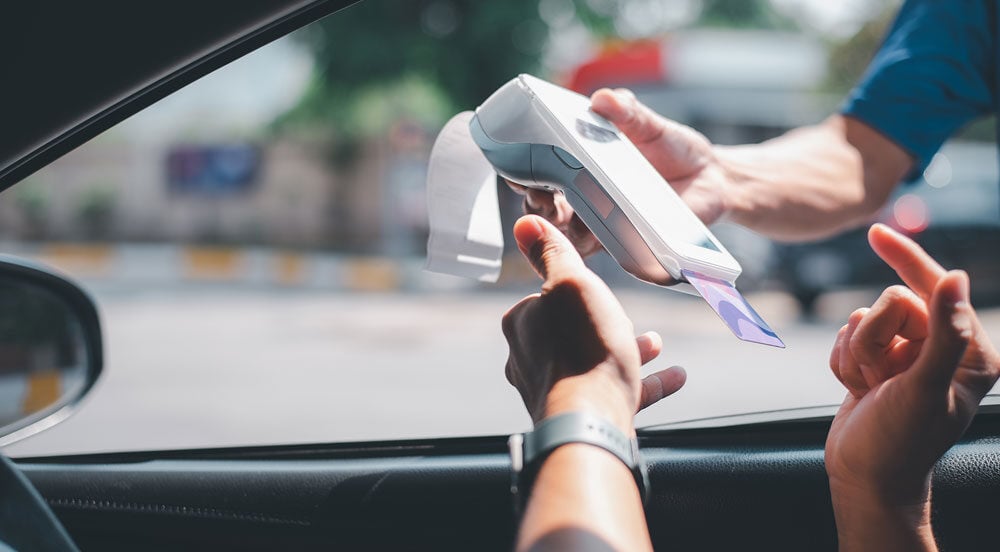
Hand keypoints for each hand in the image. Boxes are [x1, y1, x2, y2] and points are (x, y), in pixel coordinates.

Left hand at [501, 215, 685, 431]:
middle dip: (604, 322)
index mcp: (521, 325)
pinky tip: (676, 376)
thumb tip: (525, 223)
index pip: (546, 297)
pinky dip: (645, 383)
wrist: (592, 422)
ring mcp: (554, 391)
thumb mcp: (571, 282)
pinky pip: (618, 393)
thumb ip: (553, 253)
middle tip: (628, 319)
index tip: (595, 291)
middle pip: (572, 331)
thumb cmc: (582, 349)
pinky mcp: (582, 414)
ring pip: (596, 361)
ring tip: (656, 344)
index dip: (576, 291)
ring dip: (628, 350)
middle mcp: (529, 360)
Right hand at [507, 88, 730, 256]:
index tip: (513, 164)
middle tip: (537, 192)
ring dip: (553, 226)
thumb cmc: (675, 149)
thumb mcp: (650, 124)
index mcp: (582, 164)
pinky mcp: (622, 242)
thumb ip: (627, 112)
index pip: (540, 170)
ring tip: (556, 214)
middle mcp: (585, 195)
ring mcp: (601, 221)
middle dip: (532, 200)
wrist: (713, 179)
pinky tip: (580, 237)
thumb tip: (603, 99)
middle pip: (543, 206)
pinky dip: (583, 245)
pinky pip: (596, 249)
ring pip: (563, 232)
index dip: (521, 170)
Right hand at [825, 224, 999, 544]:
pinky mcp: (877, 362)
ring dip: (855, 355)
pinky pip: (845, 337)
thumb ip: (945, 333)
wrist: (865, 478)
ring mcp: (908, 356)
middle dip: (874, 340)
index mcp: (970, 352)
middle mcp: (942, 349)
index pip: (934, 289)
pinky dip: (842, 362)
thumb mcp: (925, 388)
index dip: (905, 259)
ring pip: (862, 320)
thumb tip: (957, 277)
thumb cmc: (901, 443)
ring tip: (869, 389)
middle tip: (881, 380)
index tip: (875, 233)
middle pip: (889, 304)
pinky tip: (857, 390)